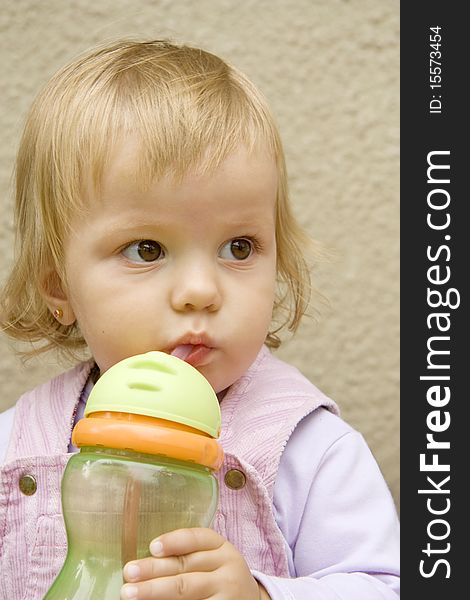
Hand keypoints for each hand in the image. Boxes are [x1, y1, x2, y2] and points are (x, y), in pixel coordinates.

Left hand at [120, 527, 270, 598]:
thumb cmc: (220, 576)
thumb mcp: (213, 559)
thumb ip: (188, 556)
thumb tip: (145, 561)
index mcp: (222, 547)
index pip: (197, 538)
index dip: (174, 541)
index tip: (152, 547)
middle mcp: (227, 567)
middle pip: (186, 566)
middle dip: (154, 570)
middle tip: (129, 573)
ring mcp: (227, 592)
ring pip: (187, 589)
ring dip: (155, 591)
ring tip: (130, 593)